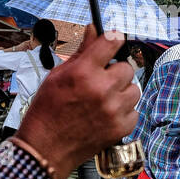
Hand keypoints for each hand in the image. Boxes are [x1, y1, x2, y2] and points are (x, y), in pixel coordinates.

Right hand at [15, 27, 138, 178]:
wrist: (45, 148)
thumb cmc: (47, 112)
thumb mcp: (57, 75)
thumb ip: (81, 52)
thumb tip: (93, 30)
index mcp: (83, 72)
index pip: (112, 42)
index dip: (114, 40)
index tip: (114, 42)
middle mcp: (101, 89)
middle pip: (127, 67)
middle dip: (116, 71)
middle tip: (102, 80)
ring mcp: (113, 110)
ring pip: (134, 89)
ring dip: (121, 92)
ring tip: (104, 99)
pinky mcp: (121, 127)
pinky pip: (134, 111)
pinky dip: (123, 112)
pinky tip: (107, 114)